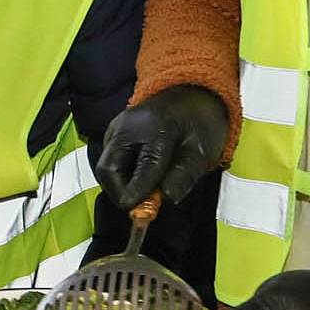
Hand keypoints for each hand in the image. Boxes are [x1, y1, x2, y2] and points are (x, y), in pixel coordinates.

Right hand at [95, 84, 229, 210]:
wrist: (187, 94)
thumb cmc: (197, 123)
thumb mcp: (202, 151)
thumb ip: (184, 176)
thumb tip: (166, 199)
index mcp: (158, 128)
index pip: (145, 166)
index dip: (139, 193)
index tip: (140, 215)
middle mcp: (128, 126)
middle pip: (109, 168)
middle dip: (120, 193)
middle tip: (140, 208)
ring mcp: (116, 128)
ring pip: (106, 167)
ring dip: (120, 185)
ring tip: (145, 192)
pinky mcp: (111, 133)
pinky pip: (109, 161)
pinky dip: (121, 175)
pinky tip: (139, 178)